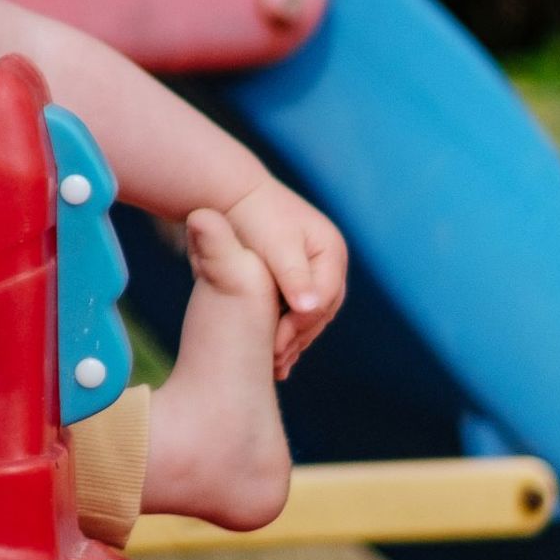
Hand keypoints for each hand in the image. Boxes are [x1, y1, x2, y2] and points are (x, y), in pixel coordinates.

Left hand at [224, 179, 346, 372]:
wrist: (227, 195)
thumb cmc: (250, 217)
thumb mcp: (274, 246)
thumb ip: (292, 276)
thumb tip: (311, 309)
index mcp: (331, 250)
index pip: (323, 299)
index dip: (300, 325)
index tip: (275, 347)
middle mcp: (329, 261)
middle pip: (320, 311)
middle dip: (298, 337)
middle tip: (275, 363)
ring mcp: (314, 269)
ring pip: (310, 315)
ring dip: (293, 339)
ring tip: (272, 364)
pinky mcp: (295, 277)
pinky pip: (295, 310)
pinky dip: (284, 329)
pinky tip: (268, 350)